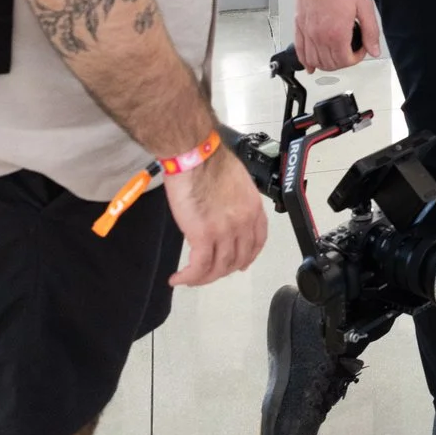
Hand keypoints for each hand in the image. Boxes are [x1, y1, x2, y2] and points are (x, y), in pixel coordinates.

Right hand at [164, 146, 267, 286]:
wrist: (195, 155)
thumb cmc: (209, 160)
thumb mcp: (235, 181)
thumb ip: (234, 201)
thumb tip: (224, 212)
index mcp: (253, 208)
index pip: (257, 241)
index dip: (248, 257)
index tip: (240, 264)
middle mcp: (243, 222)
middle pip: (237, 259)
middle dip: (223, 270)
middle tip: (208, 273)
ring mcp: (225, 231)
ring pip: (218, 267)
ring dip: (203, 277)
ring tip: (189, 278)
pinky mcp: (203, 236)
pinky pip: (198, 267)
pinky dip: (188, 277)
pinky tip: (178, 279)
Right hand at [292, 0, 381, 71]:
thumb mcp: (364, 5)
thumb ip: (371, 31)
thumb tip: (374, 50)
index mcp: (336, 32)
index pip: (345, 61)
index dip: (357, 58)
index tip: (361, 48)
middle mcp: (319, 34)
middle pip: (329, 63)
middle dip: (343, 61)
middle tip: (351, 50)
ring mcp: (307, 30)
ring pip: (314, 60)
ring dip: (326, 63)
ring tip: (336, 54)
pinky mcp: (299, 24)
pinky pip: (299, 50)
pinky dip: (305, 60)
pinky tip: (311, 64)